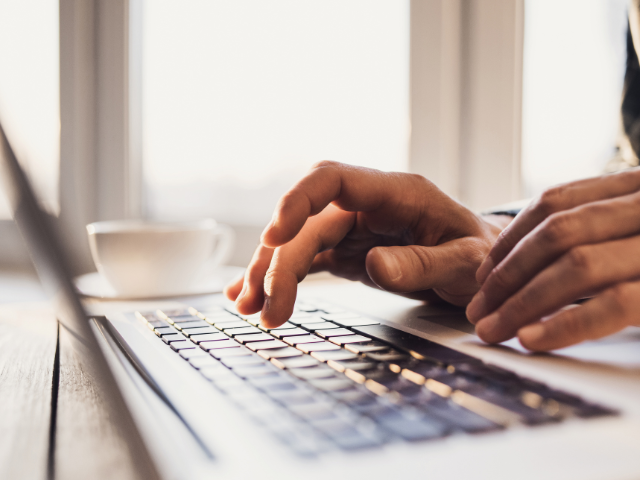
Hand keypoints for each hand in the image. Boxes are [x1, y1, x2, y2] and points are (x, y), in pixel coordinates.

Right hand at [224, 161, 505, 327]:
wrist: (483, 265)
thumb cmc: (480, 255)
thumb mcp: (466, 262)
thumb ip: (423, 262)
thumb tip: (374, 266)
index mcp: (396, 193)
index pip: (333, 179)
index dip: (298, 201)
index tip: (275, 235)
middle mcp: (366, 206)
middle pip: (307, 222)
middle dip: (279, 261)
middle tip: (265, 307)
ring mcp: (353, 228)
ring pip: (298, 241)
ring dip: (270, 272)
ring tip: (250, 308)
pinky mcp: (347, 251)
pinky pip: (306, 259)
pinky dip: (281, 277)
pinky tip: (254, 296)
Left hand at [466, 168, 639, 350]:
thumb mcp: (636, 228)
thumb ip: (600, 228)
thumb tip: (527, 261)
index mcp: (633, 188)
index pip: (555, 202)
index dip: (511, 238)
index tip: (482, 273)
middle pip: (557, 234)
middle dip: (507, 275)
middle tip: (477, 309)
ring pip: (576, 266)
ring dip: (523, 302)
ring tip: (492, 329)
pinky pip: (612, 304)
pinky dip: (565, 323)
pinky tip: (531, 339)